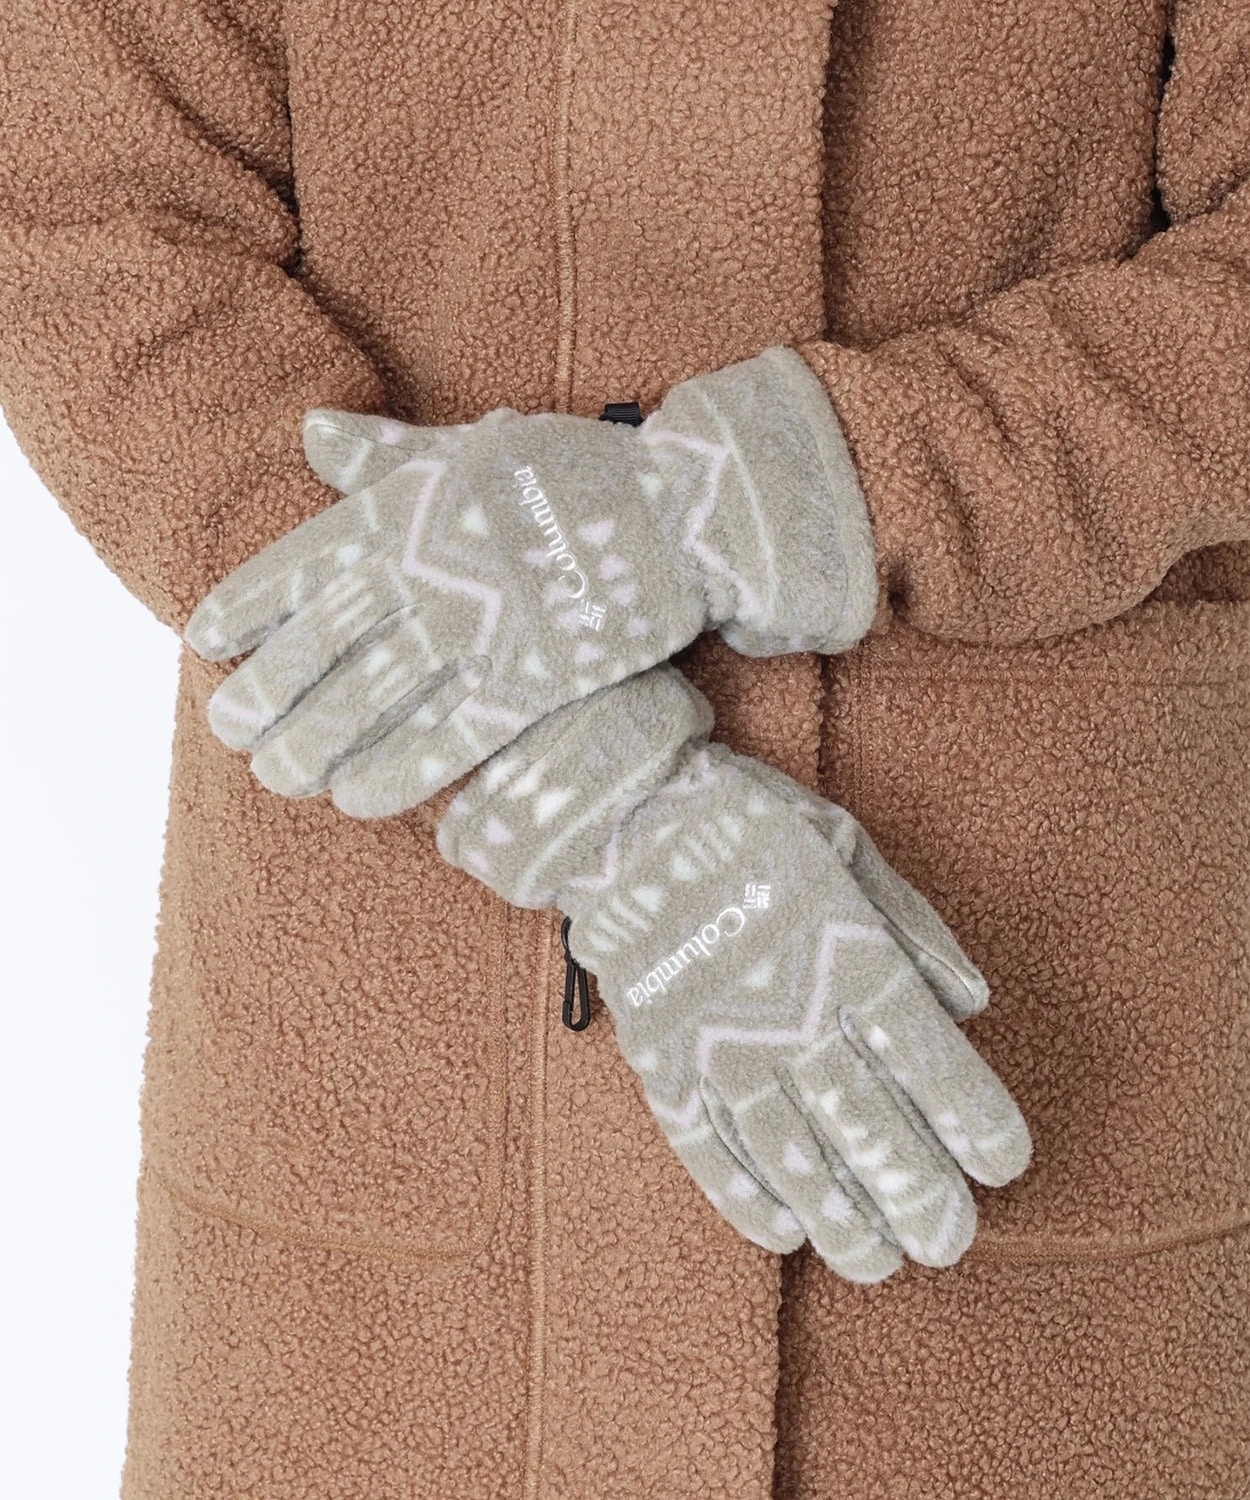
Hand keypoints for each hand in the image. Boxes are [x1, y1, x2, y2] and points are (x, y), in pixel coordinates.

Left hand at [184, 348, 875, 813]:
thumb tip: (311, 434)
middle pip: (318, 650)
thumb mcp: (471, 446)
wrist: (677, 515)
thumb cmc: (572, 475)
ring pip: (366, 704)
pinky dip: (392, 776)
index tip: (206, 645)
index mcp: (403, 509)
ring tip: (278, 775)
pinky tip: (355, 800)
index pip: (297, 567)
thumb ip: (386, 454)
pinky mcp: (524, 687)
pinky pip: (441, 744)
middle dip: (266, 697)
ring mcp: (473, 633)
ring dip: (311, 747)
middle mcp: (424, 572)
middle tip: (230, 733)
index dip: (243, 610)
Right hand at [438, 668, 1030, 1281]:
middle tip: (948, 1240)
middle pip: (870, 1131)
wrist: (621, 818)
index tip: (1003, 1164)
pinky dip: (745, 1197)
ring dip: (841, 1218)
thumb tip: (970, 1004)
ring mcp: (722, 1050)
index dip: (974, 1125)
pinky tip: (782, 1231)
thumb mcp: (848, 847)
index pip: (931, 1066)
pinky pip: (709, 1150)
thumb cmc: (747, 823)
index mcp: (852, 959)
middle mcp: (794, 1020)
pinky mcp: (664, 1064)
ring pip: (794, 1159)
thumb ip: (914, 929)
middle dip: (918, 1195)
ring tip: (877, 1264)